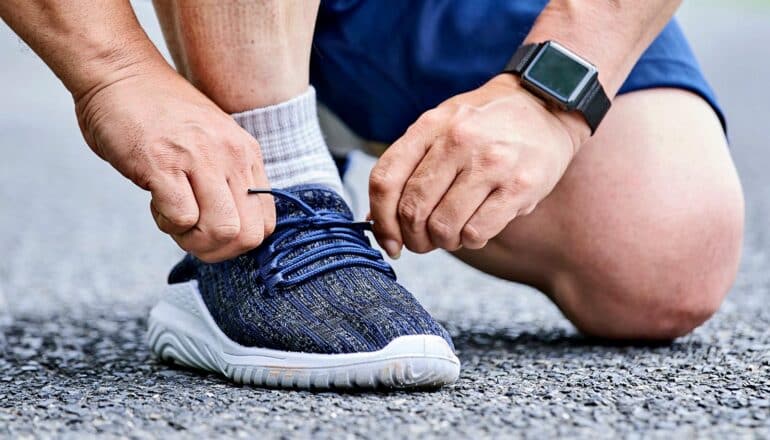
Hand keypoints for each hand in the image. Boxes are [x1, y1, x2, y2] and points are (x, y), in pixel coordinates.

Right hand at [75, 65, 274, 261]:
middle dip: (217, 250)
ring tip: (172, 215)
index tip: (211, 231)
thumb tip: (228, 230)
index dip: (238, 241)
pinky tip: (155, 202)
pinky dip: (167, 223)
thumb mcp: (213, 142)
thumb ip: (226, 179)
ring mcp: (200, 158)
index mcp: (247, 154)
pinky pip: (182, 218)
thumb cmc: (160, 114)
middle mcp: (232, 156)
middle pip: (249, 235)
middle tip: (190, 233)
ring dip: (192, 239)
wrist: (120, 73)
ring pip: (222, 230)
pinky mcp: (163, 163)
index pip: (267, 222)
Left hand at [368, 74, 589, 255]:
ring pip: (443, 226)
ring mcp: (491, 163)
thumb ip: (409, 167)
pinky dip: (470, 240)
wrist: (548, 105)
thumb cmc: (488, 123)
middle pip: (412, 209)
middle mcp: (458, 140)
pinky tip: (477, 228)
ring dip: (443, 241)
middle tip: (423, 241)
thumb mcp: (442, 128)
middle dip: (413, 238)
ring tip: (453, 233)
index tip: (389, 240)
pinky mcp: (520, 186)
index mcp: (431, 125)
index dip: (380, 219)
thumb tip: (375, 218)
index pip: (386, 180)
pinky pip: (476, 232)